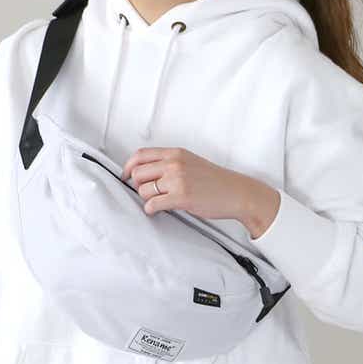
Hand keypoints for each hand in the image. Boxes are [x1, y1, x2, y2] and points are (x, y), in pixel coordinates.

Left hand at [120, 146, 279, 238]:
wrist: (236, 192)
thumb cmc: (215, 181)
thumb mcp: (190, 162)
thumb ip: (169, 163)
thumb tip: (145, 171)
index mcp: (175, 153)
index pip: (140, 155)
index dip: (128, 167)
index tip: (125, 176)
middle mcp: (174, 164)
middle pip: (137, 173)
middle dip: (139, 185)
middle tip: (148, 192)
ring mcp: (177, 180)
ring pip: (143, 190)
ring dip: (147, 199)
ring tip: (159, 201)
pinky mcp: (181, 197)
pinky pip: (152, 204)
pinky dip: (151, 210)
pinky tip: (159, 210)